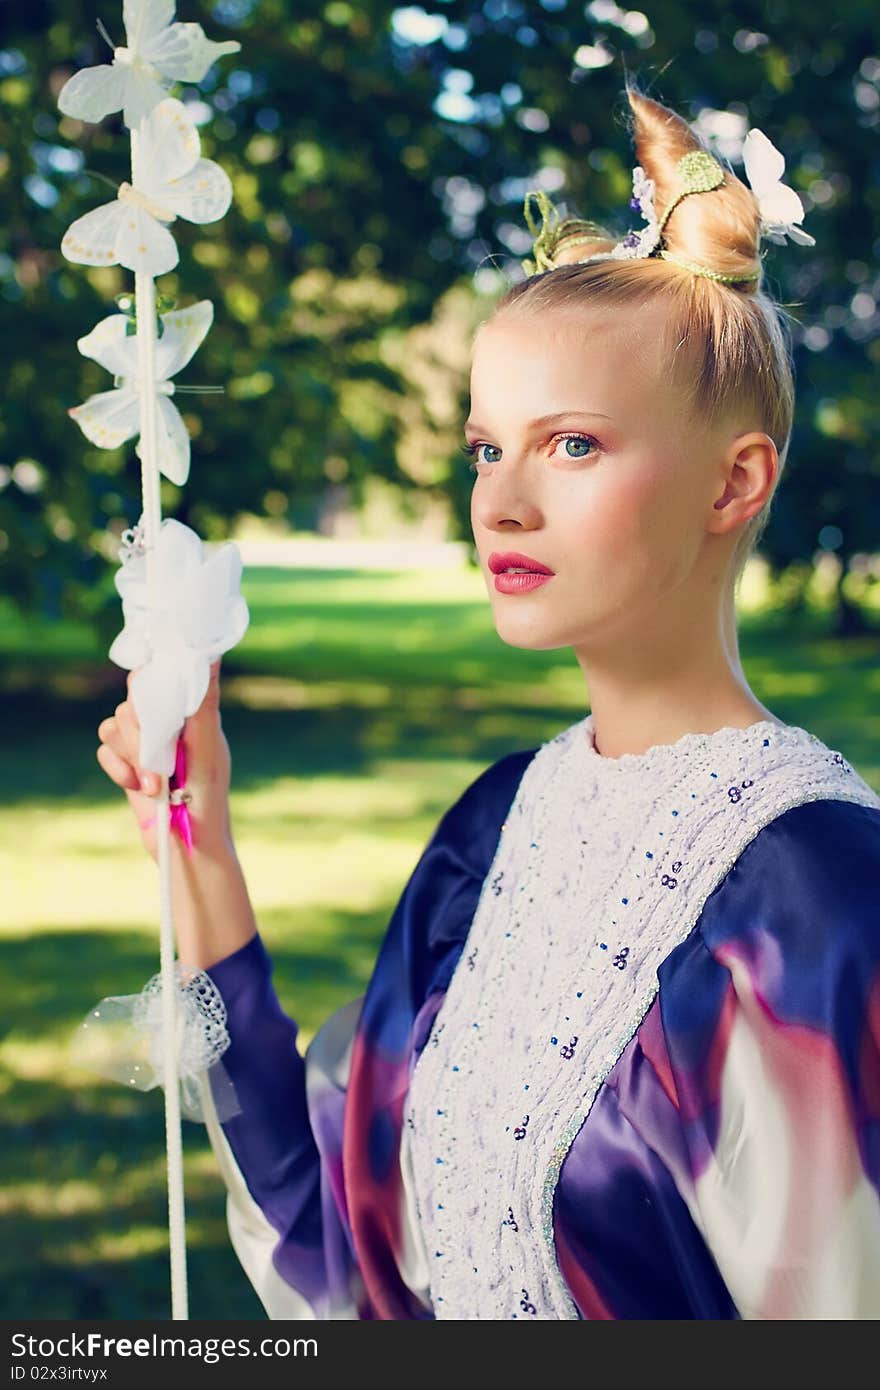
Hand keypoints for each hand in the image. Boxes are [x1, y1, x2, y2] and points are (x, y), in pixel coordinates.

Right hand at [96, 658, 231, 861]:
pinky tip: (137, 788)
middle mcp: (167, 723)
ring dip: (132, 757)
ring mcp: (145, 743)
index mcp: (192, 712)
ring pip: (114, 724)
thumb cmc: (208, 798)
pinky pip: (103, 749)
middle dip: (141, 736)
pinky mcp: (127, 764)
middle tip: (163, 767)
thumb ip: (203, 702)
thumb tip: (211, 653)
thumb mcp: (207, 747)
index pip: (161, 675)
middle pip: (131, 701)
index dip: (150, 683)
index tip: (152, 703)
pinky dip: (118, 769)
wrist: (188, 847)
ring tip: (156, 786)